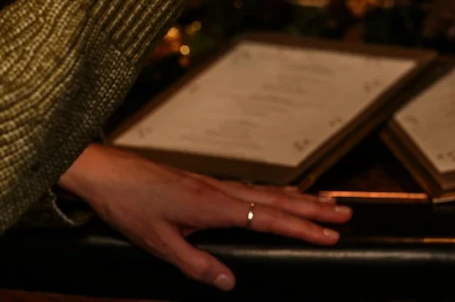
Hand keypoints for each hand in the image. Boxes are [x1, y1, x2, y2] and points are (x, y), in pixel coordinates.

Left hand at [57, 145, 351, 290]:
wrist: (106, 172)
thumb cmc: (129, 205)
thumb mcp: (158, 243)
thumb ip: (196, 264)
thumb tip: (229, 282)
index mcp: (215, 207)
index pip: (270, 220)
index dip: (303, 229)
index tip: (332, 235)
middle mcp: (222, 191)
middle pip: (279, 201)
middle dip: (315, 210)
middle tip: (347, 213)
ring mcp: (217, 185)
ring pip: (269, 192)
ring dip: (301, 199)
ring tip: (329, 203)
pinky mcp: (208, 184)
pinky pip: (254, 188)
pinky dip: (278, 192)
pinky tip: (283, 195)